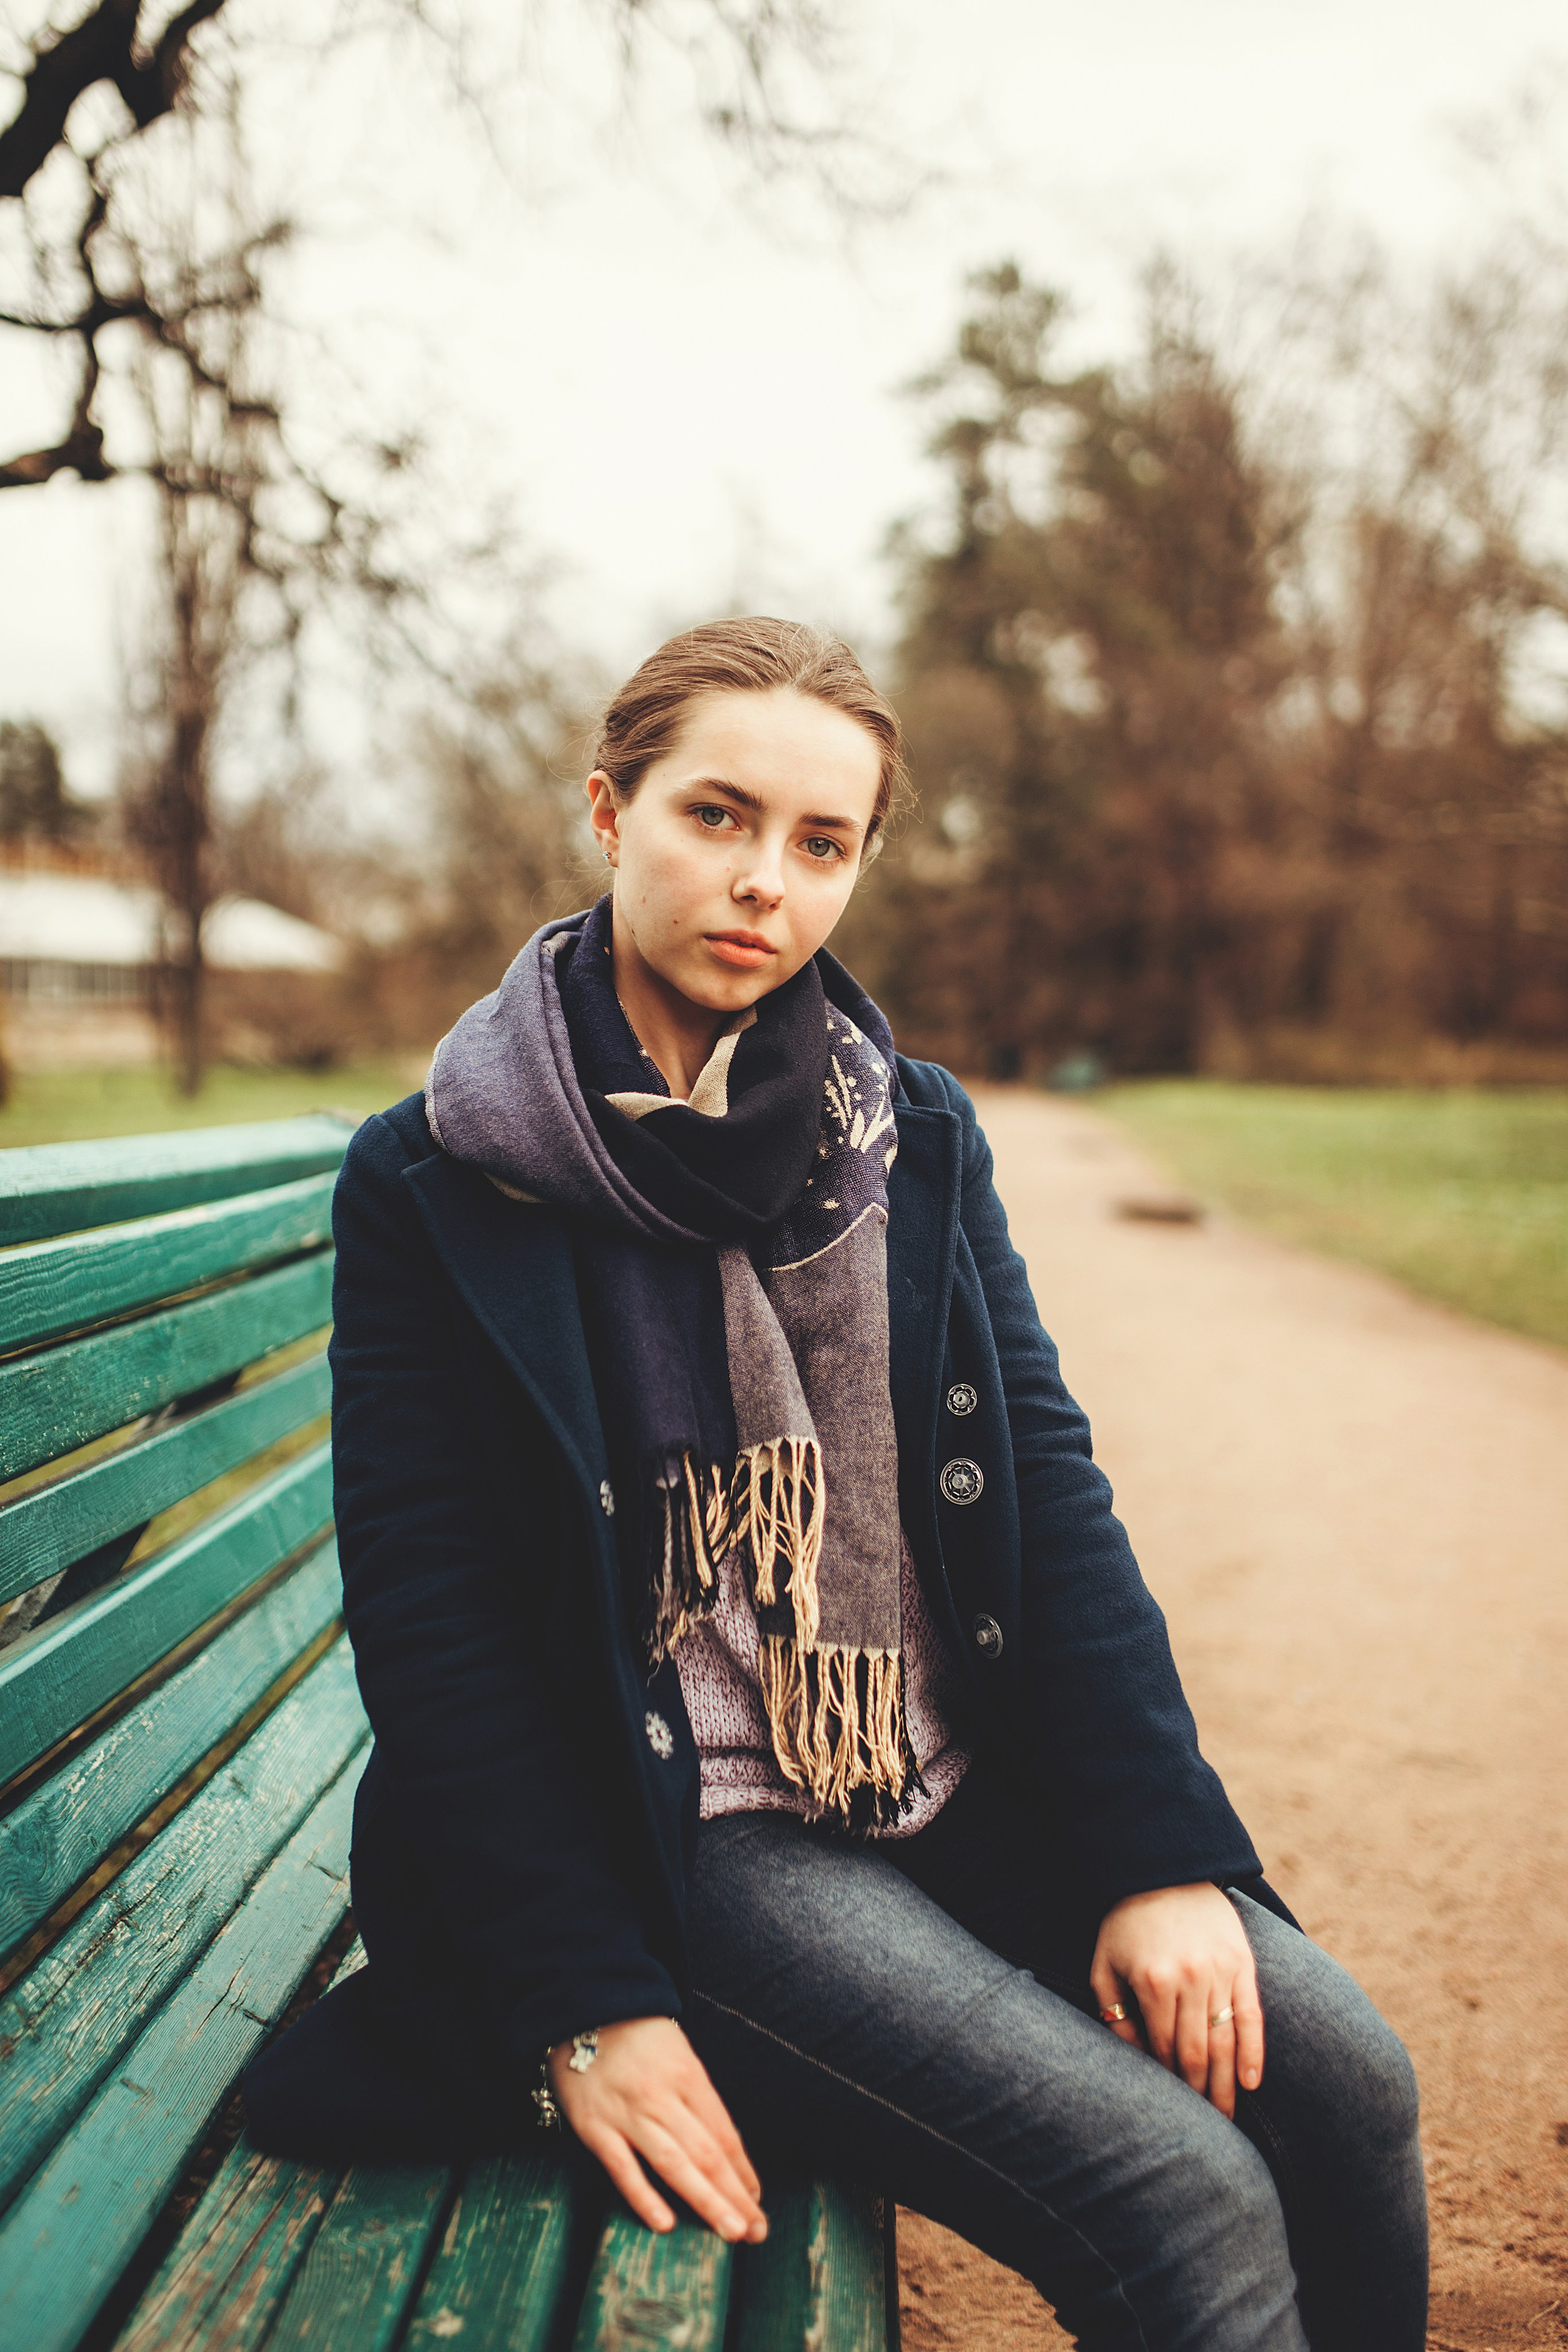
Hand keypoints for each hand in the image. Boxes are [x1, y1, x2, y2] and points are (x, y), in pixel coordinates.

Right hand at [548, 2017, 766, 2243]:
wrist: (583, 2007)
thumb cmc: (638, 2037)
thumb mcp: (678, 2055)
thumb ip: (697, 2099)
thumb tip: (724, 2149)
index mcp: (688, 2076)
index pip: (723, 2133)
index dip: (742, 2172)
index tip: (757, 2202)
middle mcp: (662, 2096)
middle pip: (707, 2153)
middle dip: (735, 2196)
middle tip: (757, 2232)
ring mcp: (627, 2113)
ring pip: (673, 2164)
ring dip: (706, 2201)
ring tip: (731, 2231)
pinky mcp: (594, 2127)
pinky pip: (623, 2167)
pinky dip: (644, 2196)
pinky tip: (665, 2224)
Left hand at [1090, 1882, 1263, 2119]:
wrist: (1163, 1869)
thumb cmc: (1126, 1922)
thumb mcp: (1105, 1965)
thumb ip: (1115, 2014)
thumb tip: (1135, 2061)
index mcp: (1153, 1983)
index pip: (1166, 2051)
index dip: (1170, 2084)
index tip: (1173, 2112)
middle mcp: (1191, 1980)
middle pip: (1199, 2054)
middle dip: (1200, 2096)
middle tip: (1204, 2132)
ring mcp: (1220, 1971)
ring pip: (1226, 2041)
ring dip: (1226, 2085)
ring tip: (1227, 2121)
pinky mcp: (1243, 1962)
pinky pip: (1252, 2015)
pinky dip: (1254, 2052)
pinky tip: (1251, 2082)